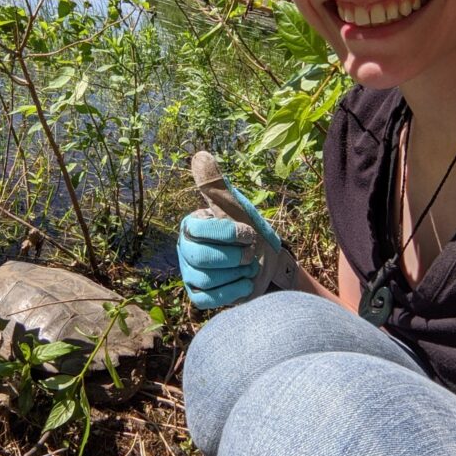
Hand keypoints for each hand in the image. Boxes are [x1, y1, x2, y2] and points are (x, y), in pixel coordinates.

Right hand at [177, 151, 297, 308]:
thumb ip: (217, 185)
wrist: (271, 264)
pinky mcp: (200, 296)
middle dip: (234, 257)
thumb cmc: (252, 232)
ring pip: (207, 279)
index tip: (248, 233)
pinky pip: (208, 300)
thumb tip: (200, 155)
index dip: (229, 234)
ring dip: (238, 274)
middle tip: (251, 253)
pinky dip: (232, 292)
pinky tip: (245, 283)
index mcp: (191, 225)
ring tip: (248, 267)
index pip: (200, 230)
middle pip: (201, 258)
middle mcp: (184, 250)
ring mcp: (190, 274)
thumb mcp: (237, 207)